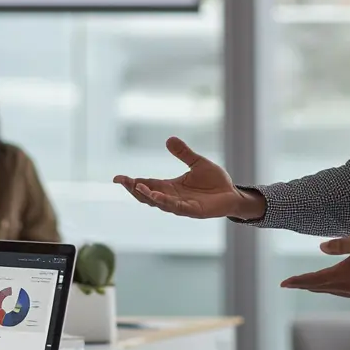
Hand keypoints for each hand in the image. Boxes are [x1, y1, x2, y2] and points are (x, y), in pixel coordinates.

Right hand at [113, 137, 251, 218]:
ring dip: (148, 196)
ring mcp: (182, 206)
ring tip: (138, 187)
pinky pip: (176, 207)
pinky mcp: (193, 211)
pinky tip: (158, 196)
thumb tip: (169, 139)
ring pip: (159, 203)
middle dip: (134, 189)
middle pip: (147, 196)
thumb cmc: (215, 181)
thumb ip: (183, 153)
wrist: (232, 194)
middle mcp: (172, 198)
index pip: (147, 184)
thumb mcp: (197, 163)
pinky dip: (165, 202)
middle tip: (122, 181)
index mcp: (170, 187)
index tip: (117, 178)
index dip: (132, 182)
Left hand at [280, 235, 349, 298]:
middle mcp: (348, 287)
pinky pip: (341, 292)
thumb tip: (322, 248)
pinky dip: (329, 289)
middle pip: (320, 287)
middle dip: (303, 284)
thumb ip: (342, 244)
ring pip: (330, 291)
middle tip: (289, 284)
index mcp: (346, 274)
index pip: (316, 279)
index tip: (285, 283)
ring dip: (316, 287)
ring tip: (304, 283)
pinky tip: (329, 286)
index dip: (299, 280)